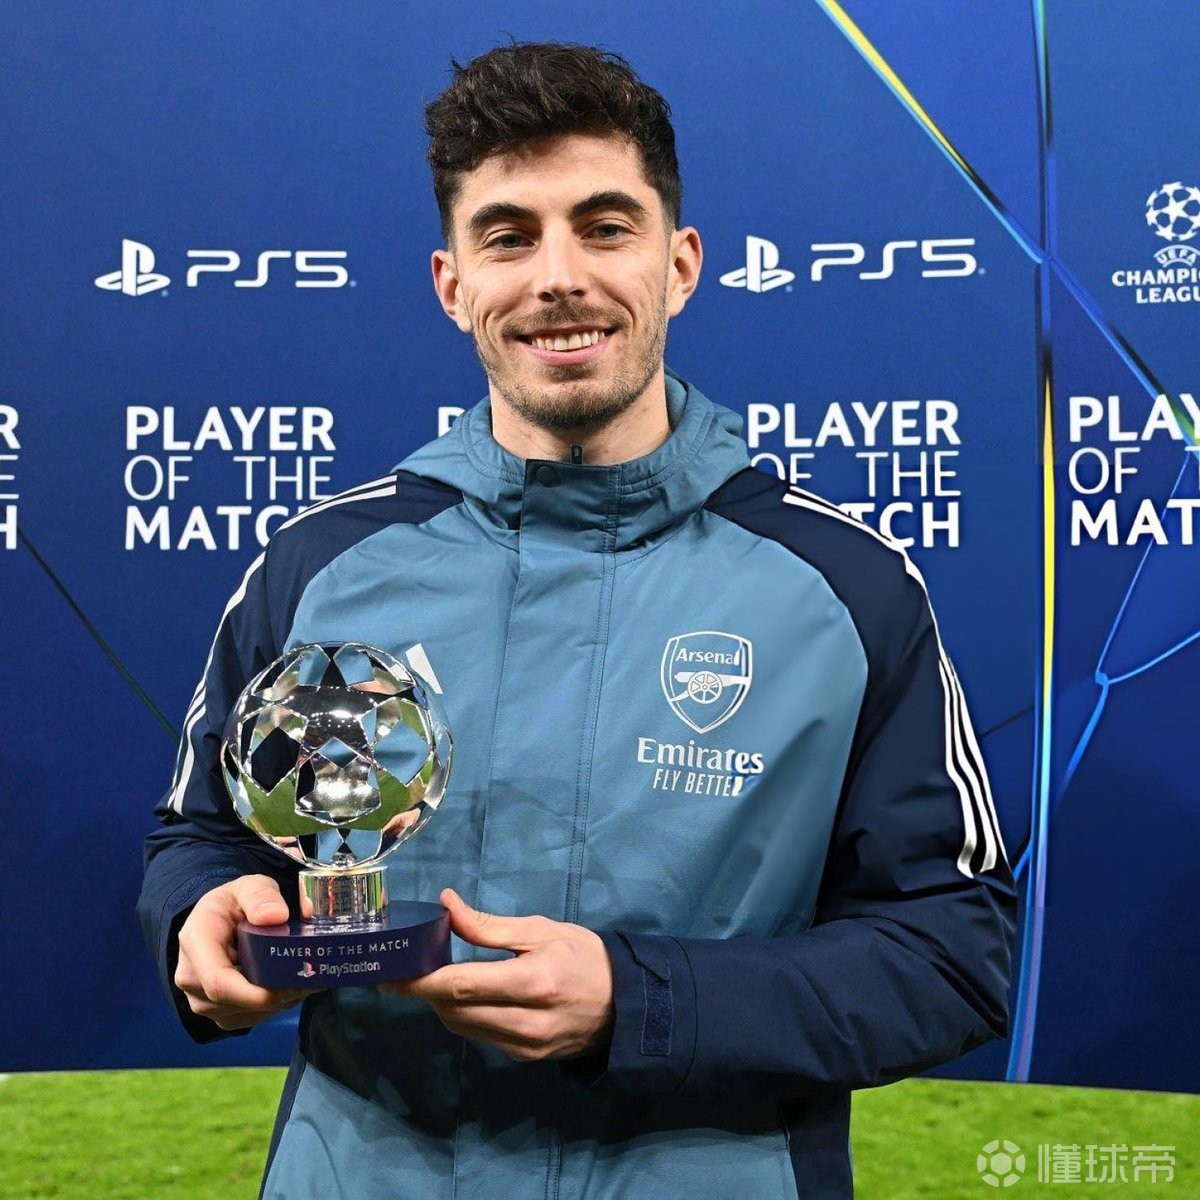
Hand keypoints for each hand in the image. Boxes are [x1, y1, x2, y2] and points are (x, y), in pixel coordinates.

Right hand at [174, 874, 308, 1029]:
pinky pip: (249, 1018)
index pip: (219, 982)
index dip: (257, 992)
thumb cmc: (234, 903)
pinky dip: (274, 1005)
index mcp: (196, 942)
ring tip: (304, 975)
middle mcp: (191, 977)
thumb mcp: (248, 886)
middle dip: (279, 994)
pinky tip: (289, 984)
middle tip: (314, 975)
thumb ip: (260, 895)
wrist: (219, 919)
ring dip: (280, 1001)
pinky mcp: (218, 1012)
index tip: (293, 984)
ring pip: (247, 1014)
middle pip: (237, 1002)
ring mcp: (202, 1000)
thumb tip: (275, 916)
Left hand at [384, 889, 612, 1061]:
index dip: (419, 981)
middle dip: (425, 991)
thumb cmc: (584, 957)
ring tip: (435, 979)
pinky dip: (464, 1016)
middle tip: (409, 968)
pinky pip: (480, 1037)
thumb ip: (489, 925)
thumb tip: (446, 905)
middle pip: (453, 1011)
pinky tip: (466, 996)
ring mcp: (523, 1047)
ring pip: (461, 1028)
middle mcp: (524, 1022)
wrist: (625, 1006)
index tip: (390, 973)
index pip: (459, 986)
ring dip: (441, 1004)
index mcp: (531, 983)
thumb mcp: (541, 930)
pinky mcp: (524, 1060)